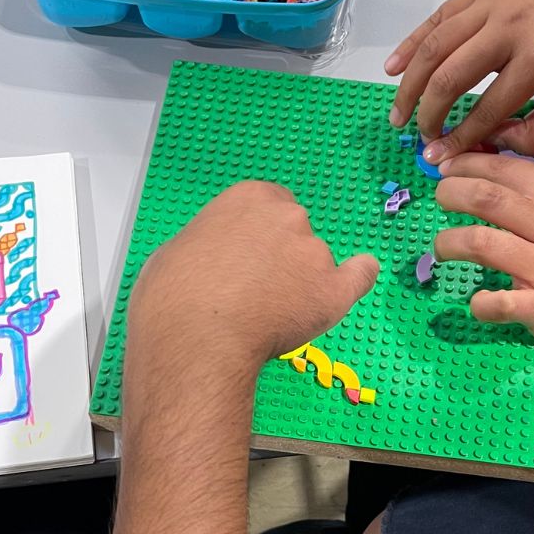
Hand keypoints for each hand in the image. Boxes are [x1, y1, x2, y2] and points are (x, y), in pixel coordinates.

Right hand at [127, 181, 379, 382]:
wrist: (195, 336)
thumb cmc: (174, 295)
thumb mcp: (181, 248)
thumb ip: (214, 242)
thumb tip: (218, 257)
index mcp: (250, 197)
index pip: (273, 205)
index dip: (262, 235)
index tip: (251, 257)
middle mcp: (289, 216)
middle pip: (297, 232)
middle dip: (282, 257)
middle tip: (256, 291)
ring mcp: (315, 251)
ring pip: (317, 263)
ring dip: (302, 282)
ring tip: (271, 316)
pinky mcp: (335, 289)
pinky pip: (360, 276)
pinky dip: (357, 278)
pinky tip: (353, 281)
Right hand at [384, 0, 533, 163]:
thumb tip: (490, 145)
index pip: (487, 108)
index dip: (460, 138)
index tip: (441, 158)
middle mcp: (508, 27)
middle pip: (451, 77)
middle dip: (429, 115)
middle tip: (421, 139)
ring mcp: (489, 3)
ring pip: (435, 47)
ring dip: (410, 85)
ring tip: (398, 114)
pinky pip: (436, 19)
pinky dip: (410, 44)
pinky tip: (392, 68)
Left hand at [434, 155, 533, 368]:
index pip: (511, 172)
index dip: (473, 164)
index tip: (451, 166)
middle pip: (488, 200)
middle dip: (451, 192)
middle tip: (438, 196)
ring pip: (482, 244)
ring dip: (450, 242)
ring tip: (441, 247)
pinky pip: (499, 303)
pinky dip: (479, 302)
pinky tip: (474, 301)